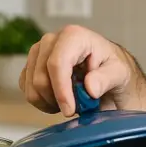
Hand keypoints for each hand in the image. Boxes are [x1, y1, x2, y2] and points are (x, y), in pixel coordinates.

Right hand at [19, 24, 138, 116]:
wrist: (110, 76)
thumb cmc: (115, 71)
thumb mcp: (120, 74)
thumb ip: (107, 79)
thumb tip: (90, 87)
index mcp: (74, 36)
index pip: (57, 63)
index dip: (61, 90)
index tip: (70, 110)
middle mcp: (52, 40)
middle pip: (41, 77)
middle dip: (57, 98)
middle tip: (77, 107)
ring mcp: (39, 52)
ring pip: (31, 85)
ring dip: (50, 101)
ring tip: (71, 103)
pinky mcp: (31, 66)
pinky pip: (26, 89)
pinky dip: (41, 101)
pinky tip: (60, 100)